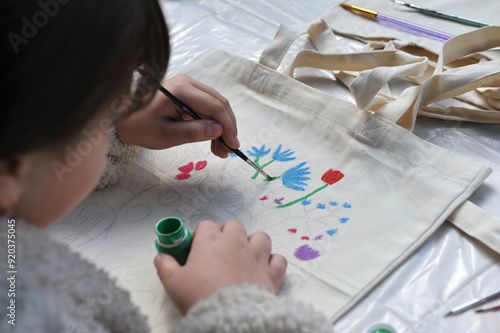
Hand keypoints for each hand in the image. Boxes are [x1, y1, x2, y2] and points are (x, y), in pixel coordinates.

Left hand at [115, 74, 238, 157]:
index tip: (233, 146)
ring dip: (221, 127)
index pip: (215, 107)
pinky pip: (207, 106)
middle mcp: (188, 82)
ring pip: (215, 105)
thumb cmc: (139, 126)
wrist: (120, 116)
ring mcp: (188, 85)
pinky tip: (213, 139)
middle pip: (219, 104)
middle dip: (227, 128)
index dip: (228, 127)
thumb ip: (193, 132)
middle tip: (228, 151)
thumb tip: (219, 130)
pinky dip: (212, 122)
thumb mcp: (166, 135)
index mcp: (182, 90)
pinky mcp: (186, 92)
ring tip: (220, 150)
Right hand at [154, 219, 286, 313]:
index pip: (206, 225)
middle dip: (227, 234)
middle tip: (219, 251)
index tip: (196, 249)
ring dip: (253, 243)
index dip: (200, 235)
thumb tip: (160, 257)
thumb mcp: (174, 283)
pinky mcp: (271, 273)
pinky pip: (278, 259)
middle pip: (234, 225)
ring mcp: (256, 256)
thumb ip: (166, 266)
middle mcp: (236, 243)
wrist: (228, 317)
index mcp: (211, 241)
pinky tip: (264, 269)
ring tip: (245, 255)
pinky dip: (273, 262)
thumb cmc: (199, 297)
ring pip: (260, 237)